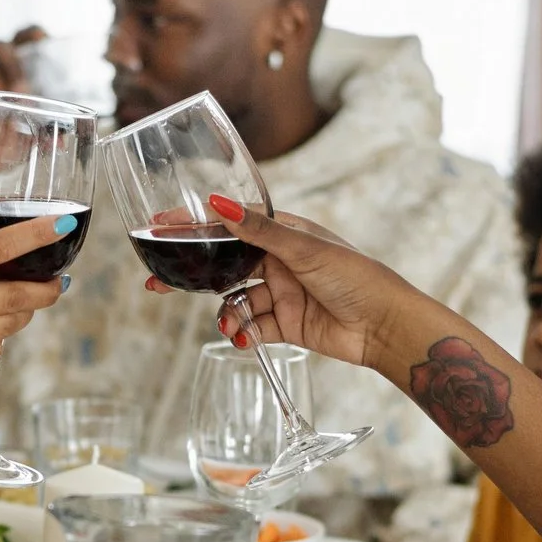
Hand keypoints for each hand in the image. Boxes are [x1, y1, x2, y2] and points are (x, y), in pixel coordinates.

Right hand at [0, 25, 45, 195]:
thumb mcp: (13, 149)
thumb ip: (35, 141)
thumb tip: (61, 144)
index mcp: (8, 80)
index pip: (20, 44)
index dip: (31, 35)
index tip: (42, 38)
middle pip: (1, 47)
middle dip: (14, 62)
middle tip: (22, 87)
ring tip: (2, 96)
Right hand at [154, 198, 407, 370]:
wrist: (383, 325)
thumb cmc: (354, 276)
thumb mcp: (303, 249)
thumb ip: (258, 230)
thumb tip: (218, 203)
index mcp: (283, 233)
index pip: (230, 224)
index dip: (195, 226)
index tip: (160, 226)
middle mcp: (278, 261)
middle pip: (224, 265)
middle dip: (194, 275)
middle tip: (158, 283)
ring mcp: (280, 294)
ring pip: (236, 301)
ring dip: (226, 313)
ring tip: (229, 324)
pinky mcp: (285, 324)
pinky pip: (252, 327)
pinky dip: (243, 333)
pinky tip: (243, 338)